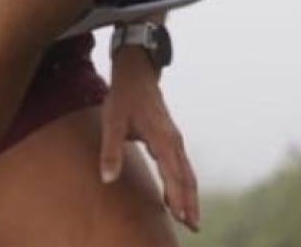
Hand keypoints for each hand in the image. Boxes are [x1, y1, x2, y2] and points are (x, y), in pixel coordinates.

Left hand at [99, 47, 198, 231]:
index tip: (182, 217)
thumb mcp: (112, 122)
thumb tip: (107, 179)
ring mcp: (175, 140)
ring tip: (191, 219)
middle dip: (190, 203)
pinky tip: (178, 197)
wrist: (137, 74)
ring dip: (190, 196)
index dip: (178, 196)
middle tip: (193, 227)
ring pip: (188, 173)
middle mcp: (174, 141)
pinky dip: (184, 184)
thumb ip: (110, 151)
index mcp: (161, 138)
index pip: (173, 173)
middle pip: (187, 177)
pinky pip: (182, 166)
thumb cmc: (124, 98)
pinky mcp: (172, 140)